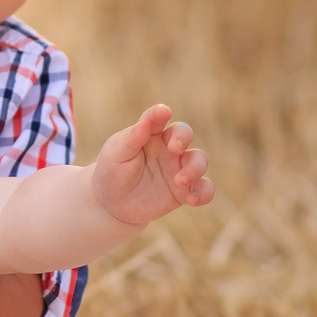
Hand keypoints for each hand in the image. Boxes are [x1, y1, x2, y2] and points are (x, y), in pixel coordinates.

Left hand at [92, 104, 214, 227]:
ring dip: (195, 168)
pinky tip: (192, 200)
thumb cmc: (113, 171)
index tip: (163, 112)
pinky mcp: (184, 191)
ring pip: (199, 160)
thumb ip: (133, 137)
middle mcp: (168, 148)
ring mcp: (179, 169)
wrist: (112, 204)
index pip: (157, 119)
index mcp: (150, 134)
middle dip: (183, 138)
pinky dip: (204, 193)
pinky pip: (204, 189)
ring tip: (180, 181)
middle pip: (185, 134)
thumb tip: (147, 121)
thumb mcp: (117, 153)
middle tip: (175, 148)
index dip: (160, 114)